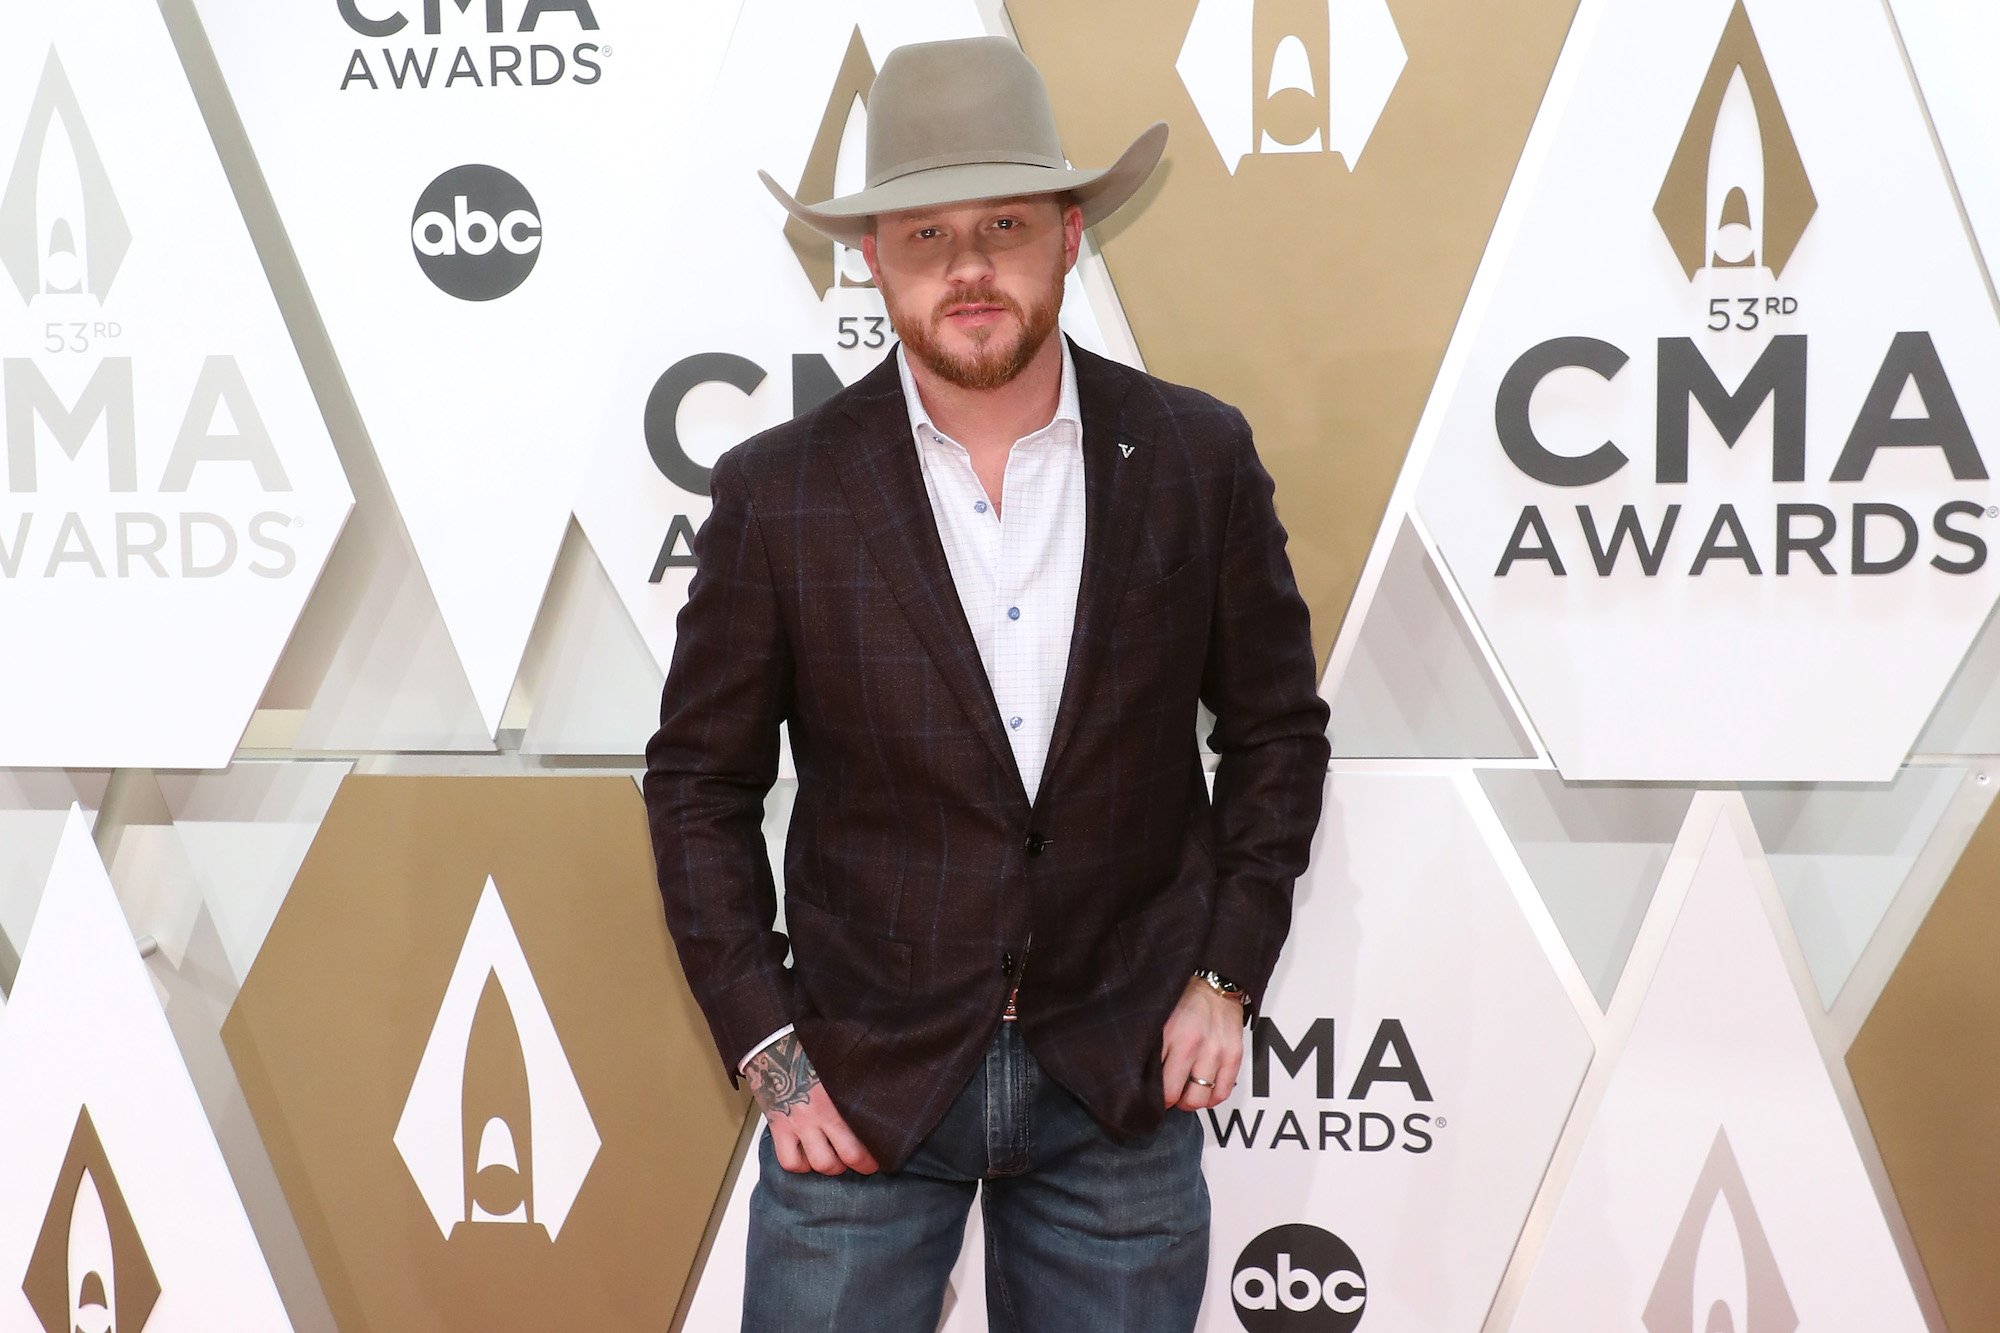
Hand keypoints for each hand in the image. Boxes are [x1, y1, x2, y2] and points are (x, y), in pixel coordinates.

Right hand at [745, 1033, 879, 1174]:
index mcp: (841, 1096)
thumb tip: (876, 1093)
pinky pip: (790, 1161)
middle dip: (860, 1164)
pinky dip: (799, 1165)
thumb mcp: (838, 1065)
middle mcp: (822, 1113)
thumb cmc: (806, 1050)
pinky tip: (805, 1157)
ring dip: (831, 1166)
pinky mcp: (779, 1127)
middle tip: (864, 1164)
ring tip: (834, 1160)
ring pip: (821, 1163)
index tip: (882, 1154)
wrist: (772, 1043)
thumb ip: (854, 1084)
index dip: (876, 1150)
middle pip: (849, 1154)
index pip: (866, 1133)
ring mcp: (800, 1123)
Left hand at [1161, 975, 1245, 1110]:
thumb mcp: (1160, 1020)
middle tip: (1169, 1095)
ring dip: (1192, 1101)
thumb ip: (1153, 1047)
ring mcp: (1217, 1053)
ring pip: (1203, 1099)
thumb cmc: (1185, 999)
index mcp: (1173, 1036)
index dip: (1156, 1097)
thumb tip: (1141, 1076)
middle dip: (1173, 1102)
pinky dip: (1212, 1098)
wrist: (1216, 984)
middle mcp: (1196, 1046)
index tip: (1152, 1096)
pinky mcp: (1234, 1056)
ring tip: (1186, 1092)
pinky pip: (1223, 1093)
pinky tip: (1204, 1091)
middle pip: (1182, 1098)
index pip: (1162, 1086)